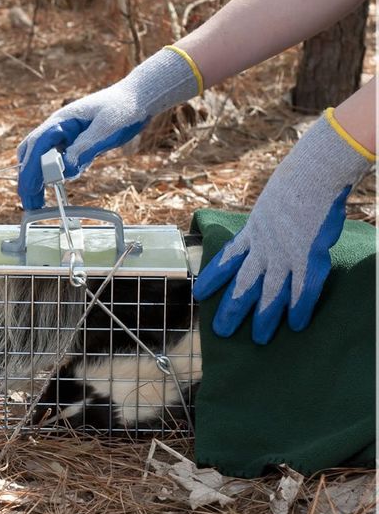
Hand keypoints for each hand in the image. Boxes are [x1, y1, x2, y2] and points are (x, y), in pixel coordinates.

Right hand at [16, 47, 200, 208]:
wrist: (139, 99)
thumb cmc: (122, 108)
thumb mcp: (105, 128)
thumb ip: (84, 147)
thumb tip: (64, 169)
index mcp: (61, 121)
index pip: (37, 146)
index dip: (29, 169)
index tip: (27, 190)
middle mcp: (59, 129)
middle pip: (32, 154)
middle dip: (28, 179)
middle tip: (30, 204)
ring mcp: (67, 137)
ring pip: (43, 160)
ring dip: (39, 180)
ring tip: (37, 204)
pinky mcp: (77, 144)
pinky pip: (60, 162)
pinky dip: (57, 175)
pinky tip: (61, 187)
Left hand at [193, 111, 371, 343]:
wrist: (314, 173)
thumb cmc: (296, 178)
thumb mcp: (270, 200)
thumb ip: (266, 219)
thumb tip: (267, 223)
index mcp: (252, 232)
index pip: (226, 260)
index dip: (213, 279)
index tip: (199, 295)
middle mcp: (263, 248)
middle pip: (242, 285)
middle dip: (231, 310)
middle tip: (220, 332)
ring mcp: (285, 255)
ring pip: (270, 294)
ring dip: (263, 318)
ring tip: (258, 340)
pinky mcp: (309, 258)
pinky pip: (304, 289)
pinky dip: (300, 308)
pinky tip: (296, 325)